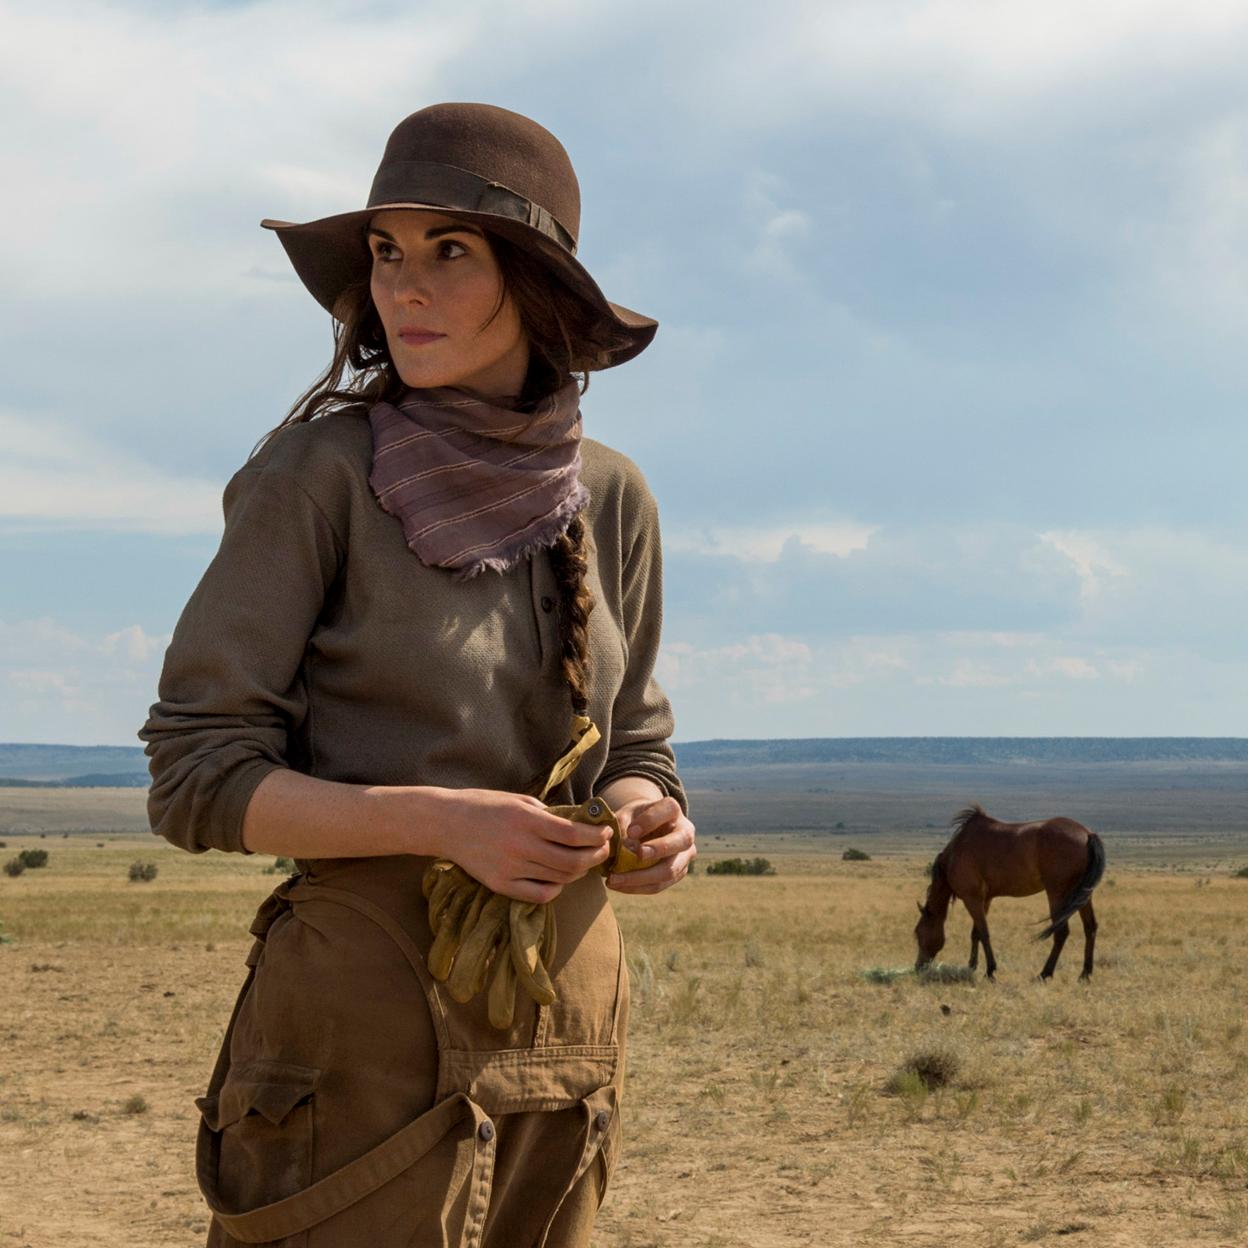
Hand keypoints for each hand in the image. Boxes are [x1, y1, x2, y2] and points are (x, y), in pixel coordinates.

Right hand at [430, 788, 612, 903]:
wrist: (447, 824)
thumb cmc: (485, 806)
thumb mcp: (520, 800)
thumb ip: (549, 814)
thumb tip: (580, 825)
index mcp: (526, 820)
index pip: (573, 834)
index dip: (596, 835)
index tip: (606, 832)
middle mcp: (520, 846)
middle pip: (572, 861)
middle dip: (595, 855)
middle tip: (602, 849)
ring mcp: (510, 869)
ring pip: (560, 879)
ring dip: (579, 871)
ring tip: (584, 861)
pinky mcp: (500, 885)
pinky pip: (539, 895)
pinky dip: (556, 889)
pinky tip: (559, 878)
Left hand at [605, 795, 695, 894]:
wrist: (643, 831)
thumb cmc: (633, 820)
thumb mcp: (626, 815)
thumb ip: (623, 826)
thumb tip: (624, 849)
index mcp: (672, 810)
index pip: (668, 810)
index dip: (650, 821)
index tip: (630, 831)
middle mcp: (685, 831)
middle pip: (681, 841)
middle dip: (659, 849)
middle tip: (638, 854)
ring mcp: (684, 855)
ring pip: (670, 870)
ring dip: (641, 877)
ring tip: (614, 879)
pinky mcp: (677, 873)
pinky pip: (659, 885)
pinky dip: (638, 887)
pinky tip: (619, 885)